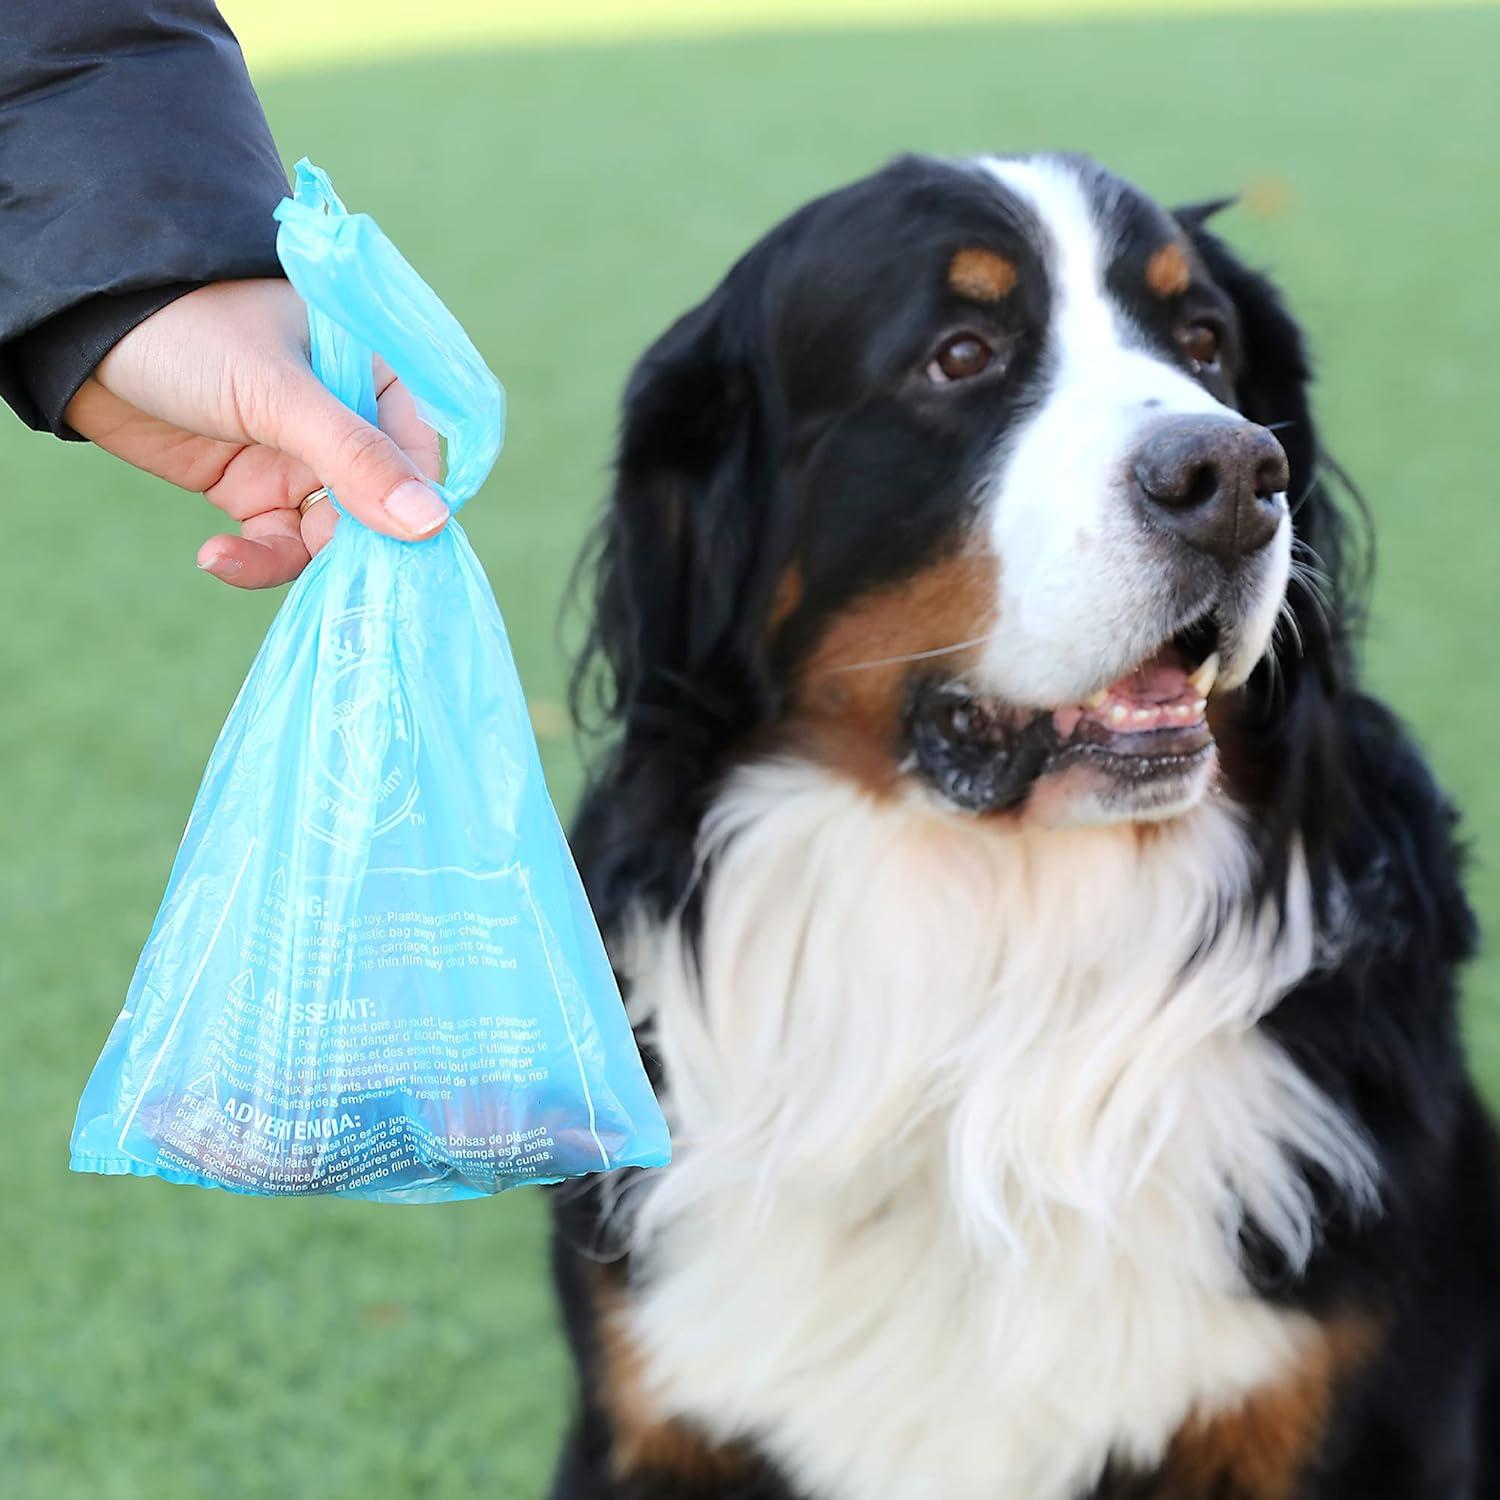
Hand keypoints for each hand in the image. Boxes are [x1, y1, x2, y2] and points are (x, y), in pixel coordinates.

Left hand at [64, 279, 446, 588]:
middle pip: (378, 509)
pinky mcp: (253, 489)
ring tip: (237, 559)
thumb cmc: (192, 330)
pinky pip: (277, 542)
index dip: (415, 510)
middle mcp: (347, 422)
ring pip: (327, 535)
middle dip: (351, 548)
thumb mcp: (279, 392)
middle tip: (325, 583)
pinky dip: (253, 559)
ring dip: (290, 560)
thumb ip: (355, 458)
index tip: (399, 555)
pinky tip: (216, 556)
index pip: (418, 457)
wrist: (79, 330)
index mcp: (374, 377)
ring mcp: (299, 458)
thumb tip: (432, 525)